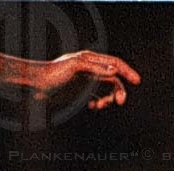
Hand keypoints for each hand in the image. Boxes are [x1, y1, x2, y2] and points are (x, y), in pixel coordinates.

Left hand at [26, 50, 140, 111]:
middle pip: (113, 79)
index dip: (127, 72)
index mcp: (91, 60)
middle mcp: (91, 70)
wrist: (37, 84)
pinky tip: (92, 107)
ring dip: (108, 100)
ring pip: (106, 91)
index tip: (136, 81)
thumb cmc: (53, 73)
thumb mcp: (75, 66)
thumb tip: (114, 70)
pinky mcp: (80, 94)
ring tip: (100, 106)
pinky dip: (99, 103)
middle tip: (119, 102)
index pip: (114, 64)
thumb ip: (95, 68)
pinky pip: (97, 98)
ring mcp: (86, 83)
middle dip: (118, 91)